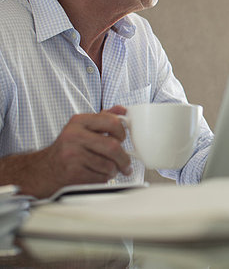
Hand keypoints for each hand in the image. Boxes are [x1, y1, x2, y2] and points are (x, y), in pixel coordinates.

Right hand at [1, 106, 132, 197]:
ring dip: (114, 170)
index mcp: (79, 121)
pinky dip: (104, 179)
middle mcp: (74, 136)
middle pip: (113, 146)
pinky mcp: (72, 173)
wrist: (44, 169)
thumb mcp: (82, 127)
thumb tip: (123, 109)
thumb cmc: (68, 147)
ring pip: (109, 165)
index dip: (122, 133)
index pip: (112, 122)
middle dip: (124, 158)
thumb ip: (103, 118)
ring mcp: (72, 155)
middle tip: (126, 163)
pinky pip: (100, 178)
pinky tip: (97, 175)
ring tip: (109, 169)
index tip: (122, 139)